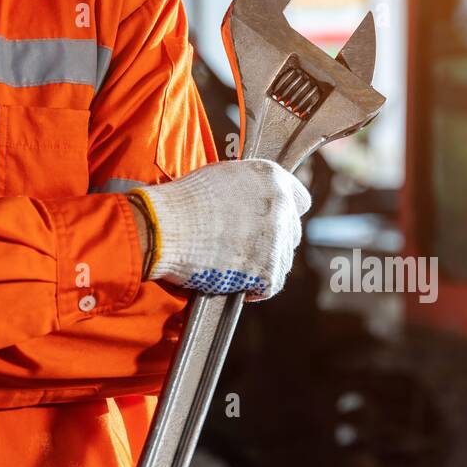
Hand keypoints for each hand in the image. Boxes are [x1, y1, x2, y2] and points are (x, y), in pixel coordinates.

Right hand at [130, 159, 310, 299]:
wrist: (165, 227)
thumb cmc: (183, 201)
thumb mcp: (224, 177)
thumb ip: (251, 189)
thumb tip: (255, 204)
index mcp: (272, 177)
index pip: (301, 201)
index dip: (286, 214)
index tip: (274, 224)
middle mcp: (281, 206)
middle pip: (292, 233)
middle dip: (273, 242)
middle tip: (246, 248)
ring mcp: (277, 239)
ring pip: (283, 261)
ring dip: (263, 266)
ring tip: (234, 265)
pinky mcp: (268, 269)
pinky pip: (270, 285)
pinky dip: (255, 289)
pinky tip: (238, 283)